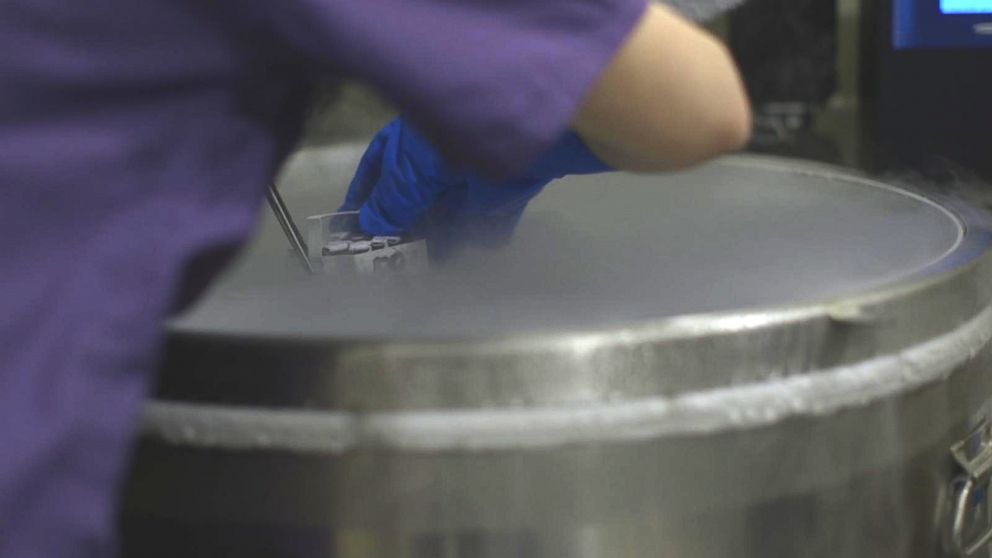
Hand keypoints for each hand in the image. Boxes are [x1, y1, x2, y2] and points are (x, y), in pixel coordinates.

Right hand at [339, 117, 610, 258]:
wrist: (554, 118)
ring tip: (428, 271)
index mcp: (414, 135)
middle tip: (392, 265)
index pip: (381, 167)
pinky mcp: (515, 185)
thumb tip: (372, 225)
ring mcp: (480, 168)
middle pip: (418, 194)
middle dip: (405, 226)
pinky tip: (475, 261)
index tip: (354, 231)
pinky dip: (485, 237)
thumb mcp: (419, 165)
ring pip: (454, 209)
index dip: (367, 197)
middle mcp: (444, 150)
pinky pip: (494, 217)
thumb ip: (398, 196)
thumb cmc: (471, 129)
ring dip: (442, 237)